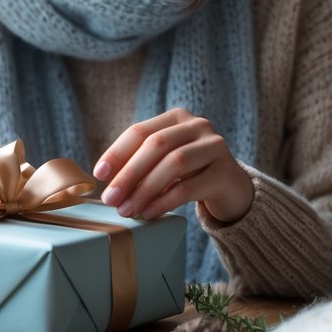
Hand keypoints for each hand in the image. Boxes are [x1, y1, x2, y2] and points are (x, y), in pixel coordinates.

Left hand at [94, 108, 253, 222]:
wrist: (232, 189)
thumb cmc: (190, 174)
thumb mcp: (164, 162)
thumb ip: (140, 164)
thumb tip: (105, 182)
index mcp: (176, 118)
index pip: (140, 131)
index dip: (117, 152)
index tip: (99, 175)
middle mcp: (198, 125)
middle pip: (156, 145)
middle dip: (129, 173)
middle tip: (110, 199)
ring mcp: (216, 146)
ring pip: (174, 163)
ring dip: (145, 189)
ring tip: (128, 210)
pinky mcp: (226, 171)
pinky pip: (190, 186)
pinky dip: (165, 201)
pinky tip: (150, 213)